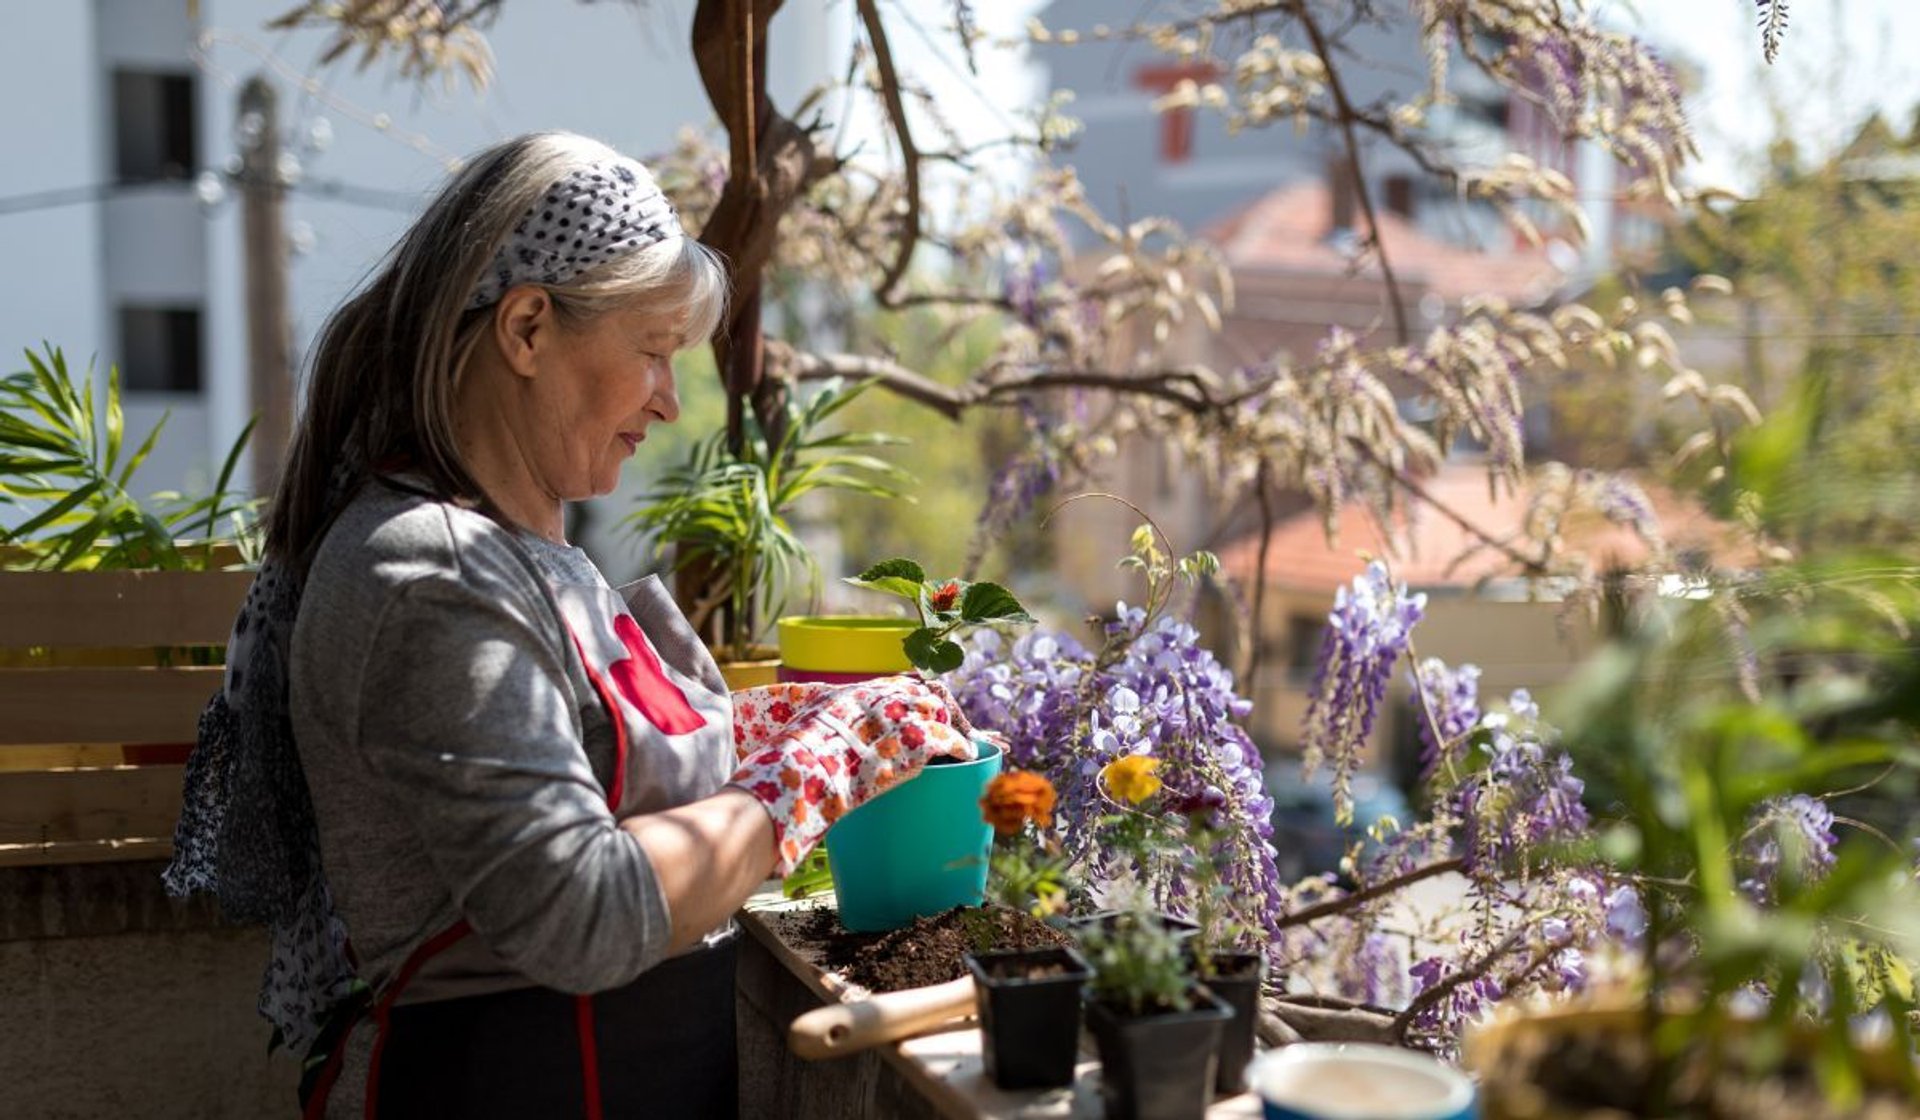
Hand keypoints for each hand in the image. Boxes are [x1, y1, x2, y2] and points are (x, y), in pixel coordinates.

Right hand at [728, 677, 976, 874]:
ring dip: (949, 725)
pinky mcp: (917, 742)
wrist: (804, 770)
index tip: (917, 705)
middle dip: (934, 708)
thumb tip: (777, 711)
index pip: (897, 684)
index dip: (910, 696)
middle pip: (922, 694)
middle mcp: (884, 697)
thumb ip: (810, 713)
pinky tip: (968, 753)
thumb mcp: (802, 720)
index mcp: (858, 691)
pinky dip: (961, 745)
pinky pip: (949, 739)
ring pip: (938, 712)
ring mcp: (902, 717)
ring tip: (959, 739)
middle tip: (943, 722)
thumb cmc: (797, 752)